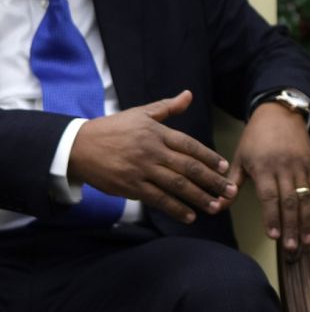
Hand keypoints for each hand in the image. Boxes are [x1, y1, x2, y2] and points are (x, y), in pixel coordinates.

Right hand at [69, 90, 235, 223]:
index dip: (209, 157)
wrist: (77, 147)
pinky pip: (158, 199)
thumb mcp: (140, 113)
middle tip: (230, 191)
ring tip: (216, 206)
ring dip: (198, 197)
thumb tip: (189, 95)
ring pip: (176, 185)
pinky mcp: (130, 186)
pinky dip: (175, 208)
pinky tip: (189, 216)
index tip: (224, 167)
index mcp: (157, 133)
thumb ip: (167, 107)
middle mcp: (152, 151)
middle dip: (212, 181)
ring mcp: (142, 170)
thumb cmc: (113, 128)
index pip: (189, 145)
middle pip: (188, 168)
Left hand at [227, 101, 309, 252]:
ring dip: (307, 221)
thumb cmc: (255, 137)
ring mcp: (300, 165)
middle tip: (291, 248)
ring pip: (306, 197)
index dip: (272, 217)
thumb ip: (232, 183)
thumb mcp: (239, 157)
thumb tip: (218, 206)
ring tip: (307, 241)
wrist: (280, 112)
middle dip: (291, 226)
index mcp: (264, 166)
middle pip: (290, 201)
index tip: (273, 236)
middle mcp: (284, 167)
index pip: (269, 196)